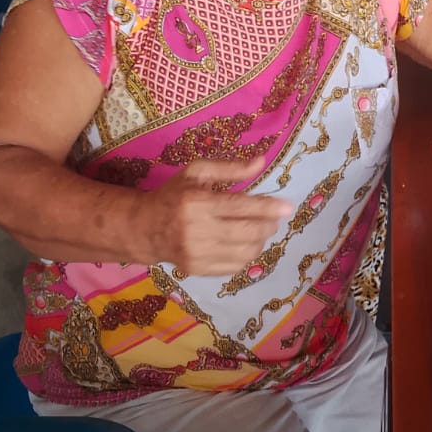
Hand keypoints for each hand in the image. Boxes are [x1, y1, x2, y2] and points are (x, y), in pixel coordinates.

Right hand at [143, 157, 292, 274]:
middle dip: (268, 225)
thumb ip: (230, 168)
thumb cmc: (174, 195)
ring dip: (260, 241)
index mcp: (197, 202)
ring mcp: (196, 253)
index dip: (267, 207)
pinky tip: (244, 243)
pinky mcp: (197, 269)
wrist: (144, 227)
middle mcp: (196, 230)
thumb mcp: (196, 173)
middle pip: (247, 232)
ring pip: (245, 252)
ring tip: (258, 230)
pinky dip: (247, 255)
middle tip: (272, 219)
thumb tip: (261, 162)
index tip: (287, 207)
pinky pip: (235, 266)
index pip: (240, 207)